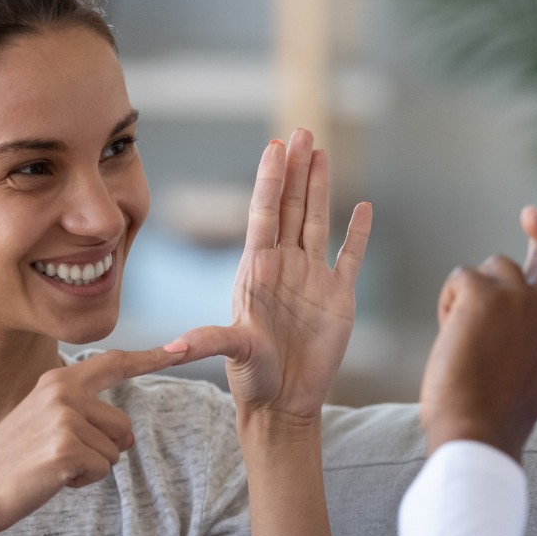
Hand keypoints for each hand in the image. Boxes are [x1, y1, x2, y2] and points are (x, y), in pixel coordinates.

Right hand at [0, 348, 182, 534]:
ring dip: (90, 467)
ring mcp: (65, 419)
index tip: (181, 348)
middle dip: (103, 450)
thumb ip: (85, 416)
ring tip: (51, 466)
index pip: (113, 364)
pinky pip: (102, 470)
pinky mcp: (67, 448)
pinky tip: (52, 478)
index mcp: (57, 381)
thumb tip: (129, 438)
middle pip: (123, 426)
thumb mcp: (44, 421)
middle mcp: (63, 393)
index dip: (149, 358)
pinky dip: (82, 482)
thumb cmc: (12, 460)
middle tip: (58, 456)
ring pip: (115, 452)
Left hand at [171, 130, 372, 428]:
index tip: (274, 147)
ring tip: (321, 151)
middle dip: (296, 169)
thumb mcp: (231, 354)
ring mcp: (312, 278)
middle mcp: (284, 266)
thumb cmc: (253, 380)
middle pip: (290, 206)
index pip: (263, 214)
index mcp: (257, 270)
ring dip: (320, 187)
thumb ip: (208, 342)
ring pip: (317, 220)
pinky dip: (358, 233)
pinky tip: (363, 207)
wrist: (284, 404)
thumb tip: (172, 346)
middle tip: (302, 131)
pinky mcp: (339, 296)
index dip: (269, 180)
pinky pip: (350, 256)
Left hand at [420, 254, 536, 461]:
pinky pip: (461, 278)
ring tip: (468, 337)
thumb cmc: (499, 415)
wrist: (479, 431)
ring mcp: (520, 296)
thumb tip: (523, 308)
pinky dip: (449, 303)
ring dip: (477, 293)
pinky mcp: (484, 291)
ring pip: (495, 266)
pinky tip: (451, 337)